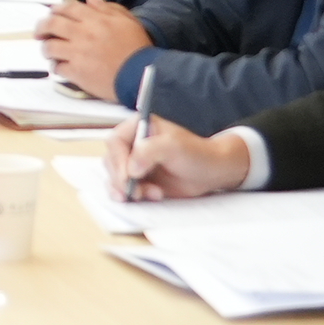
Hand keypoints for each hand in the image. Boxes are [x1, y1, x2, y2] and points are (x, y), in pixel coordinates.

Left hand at [39, 0, 153, 96]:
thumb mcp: (127, 20)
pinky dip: (56, 67)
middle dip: (41, 27)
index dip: (56, 9)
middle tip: (40, 33)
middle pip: (51, 25)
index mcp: (94, 19)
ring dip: (46, 48)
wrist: (142, 75)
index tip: (51, 13)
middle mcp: (82, 34)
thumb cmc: (137, 46)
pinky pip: (57, 68)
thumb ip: (108, 8)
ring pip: (50, 47)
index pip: (67, 8)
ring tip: (50, 52)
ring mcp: (77, 54)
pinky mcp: (76, 73)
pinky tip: (60, 67)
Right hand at [105, 116, 254, 202]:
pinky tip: (149, 196)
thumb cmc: (196, 153)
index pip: (115, 142)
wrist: (212, 172)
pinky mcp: (139, 181)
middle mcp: (132, 145)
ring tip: (148, 194)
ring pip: (114, 178)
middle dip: (121, 179)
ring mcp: (134, 164)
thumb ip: (149, 151)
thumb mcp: (174, 146)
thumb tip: (131, 168)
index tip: (127, 176)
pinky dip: (132, 196)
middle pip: (111, 161)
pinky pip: (123, 190)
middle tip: (134, 191)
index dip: (118, 160)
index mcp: (138, 128)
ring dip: (127, 190)